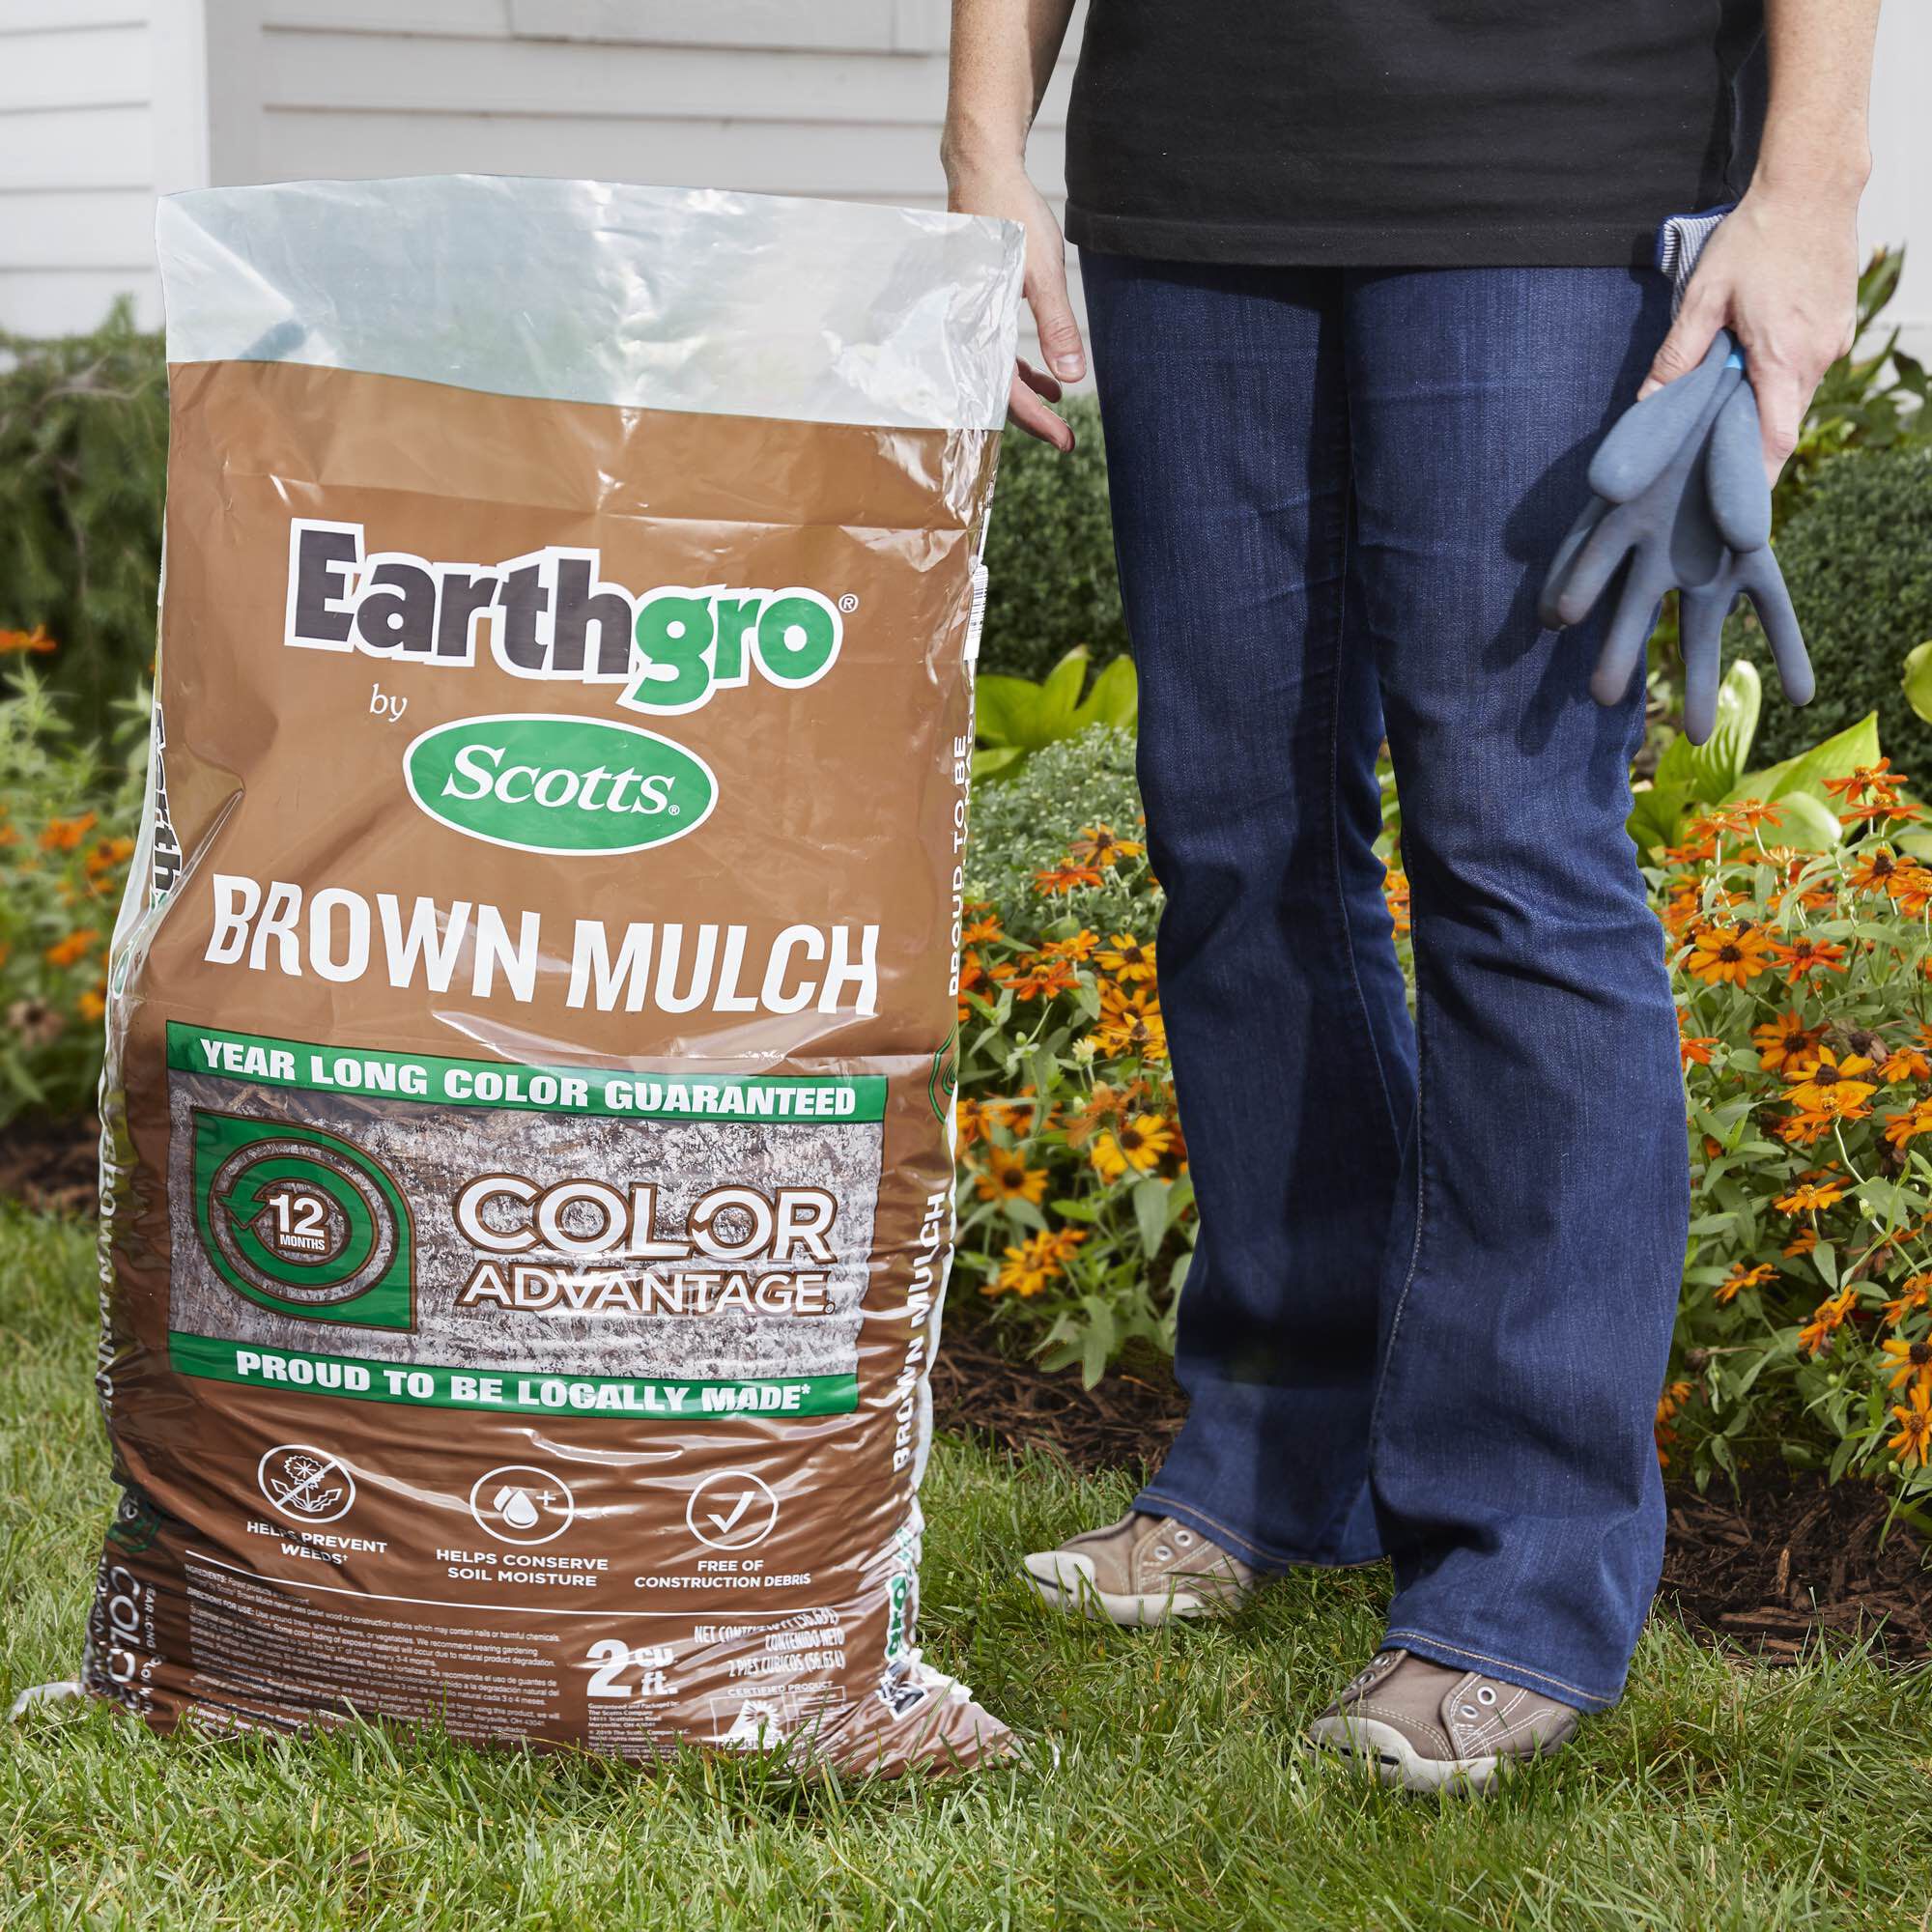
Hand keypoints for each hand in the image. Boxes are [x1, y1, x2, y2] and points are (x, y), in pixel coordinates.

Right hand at [945, 159, 1085, 448]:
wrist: (983, 170)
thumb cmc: (1011, 215)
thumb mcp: (1044, 273)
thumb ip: (1057, 326)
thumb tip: (1072, 376)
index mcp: (977, 326)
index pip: (1007, 392)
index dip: (1038, 422)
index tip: (1066, 442)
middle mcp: (964, 327)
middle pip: (997, 390)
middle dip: (1033, 417)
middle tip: (1066, 441)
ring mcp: (967, 317)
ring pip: (996, 372)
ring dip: (1028, 393)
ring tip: (1060, 410)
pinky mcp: (974, 305)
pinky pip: (994, 350)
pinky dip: (1020, 366)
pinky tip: (1047, 373)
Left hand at [1639, 184, 1860, 485]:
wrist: (1814, 185)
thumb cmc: (1756, 236)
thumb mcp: (1703, 296)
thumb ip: (1677, 354)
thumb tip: (1648, 402)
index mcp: (1782, 358)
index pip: (1775, 441)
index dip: (1755, 477)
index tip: (1731, 502)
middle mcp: (1817, 357)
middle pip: (1783, 424)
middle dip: (1749, 447)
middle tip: (1710, 464)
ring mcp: (1834, 342)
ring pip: (1795, 397)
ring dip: (1763, 408)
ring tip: (1723, 413)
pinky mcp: (1839, 326)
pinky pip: (1807, 370)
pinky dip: (1780, 381)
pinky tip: (1751, 369)